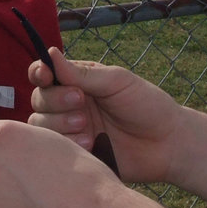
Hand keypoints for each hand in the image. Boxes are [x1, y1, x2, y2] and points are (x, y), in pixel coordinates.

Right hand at [27, 48, 182, 183]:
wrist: (167, 143)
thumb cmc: (146, 104)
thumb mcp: (116, 82)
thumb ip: (82, 74)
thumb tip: (50, 53)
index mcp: (78, 81)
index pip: (45, 74)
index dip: (39, 72)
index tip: (46, 75)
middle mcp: (69, 104)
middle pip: (39, 99)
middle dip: (55, 100)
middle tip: (81, 102)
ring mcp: (70, 130)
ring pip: (40, 125)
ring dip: (60, 124)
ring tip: (87, 127)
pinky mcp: (75, 154)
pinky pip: (55, 149)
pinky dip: (69, 144)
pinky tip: (91, 144)